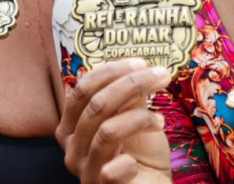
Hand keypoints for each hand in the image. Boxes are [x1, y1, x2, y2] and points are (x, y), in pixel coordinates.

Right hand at [56, 59, 172, 183]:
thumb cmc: (140, 155)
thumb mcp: (132, 119)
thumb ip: (127, 97)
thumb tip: (135, 68)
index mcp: (71, 127)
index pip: (83, 89)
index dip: (111, 71)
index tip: (141, 63)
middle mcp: (72, 148)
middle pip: (96, 105)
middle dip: (132, 84)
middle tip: (161, 76)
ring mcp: (85, 170)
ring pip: (107, 132)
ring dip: (140, 118)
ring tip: (160, 119)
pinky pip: (112, 170)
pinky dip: (130, 161)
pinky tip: (142, 160)